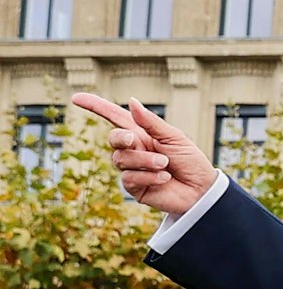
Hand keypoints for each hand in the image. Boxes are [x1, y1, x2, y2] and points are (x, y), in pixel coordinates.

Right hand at [69, 94, 217, 213]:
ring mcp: (131, 168)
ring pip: (121, 159)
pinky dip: (149, 176)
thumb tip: (132, 101)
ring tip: (165, 165)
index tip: (76, 98)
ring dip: (145, 161)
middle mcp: (133, 150)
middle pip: (113, 138)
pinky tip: (164, 178)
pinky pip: (129, 178)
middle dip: (122, 138)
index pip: (114, 117)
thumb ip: (151, 122)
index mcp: (142, 133)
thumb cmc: (190, 161)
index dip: (95, 107)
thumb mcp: (174, 138)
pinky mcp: (134, 187)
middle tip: (136, 140)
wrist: (201, 190)